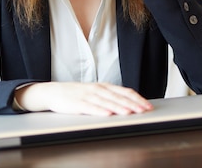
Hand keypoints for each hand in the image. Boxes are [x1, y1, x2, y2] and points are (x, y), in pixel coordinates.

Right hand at [15, 82, 153, 115]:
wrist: (54, 91)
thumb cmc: (77, 93)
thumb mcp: (96, 92)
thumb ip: (111, 97)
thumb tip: (129, 104)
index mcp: (105, 86)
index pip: (125, 92)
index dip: (137, 99)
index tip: (147, 106)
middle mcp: (98, 89)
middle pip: (119, 97)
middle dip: (133, 104)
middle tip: (144, 111)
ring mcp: (88, 95)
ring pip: (107, 102)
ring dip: (119, 107)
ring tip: (130, 113)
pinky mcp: (78, 103)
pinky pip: (91, 107)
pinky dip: (100, 111)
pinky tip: (108, 115)